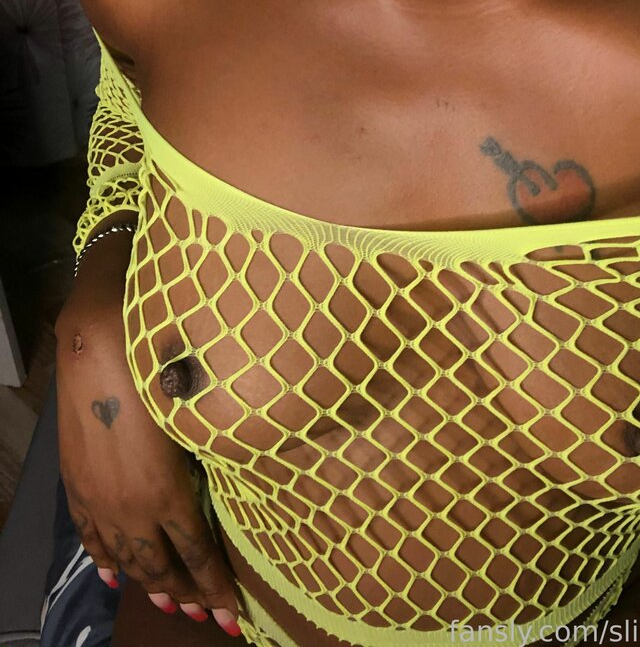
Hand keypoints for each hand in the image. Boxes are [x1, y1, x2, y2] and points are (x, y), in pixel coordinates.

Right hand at [55, 297, 241, 636]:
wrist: (100, 348)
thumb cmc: (160, 375)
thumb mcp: (197, 423)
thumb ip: (211, 460)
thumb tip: (231, 482)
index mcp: (167, 494)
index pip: (198, 555)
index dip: (217, 588)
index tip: (234, 616)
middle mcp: (131, 509)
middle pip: (160, 566)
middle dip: (186, 595)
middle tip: (207, 618)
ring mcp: (99, 500)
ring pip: (126, 557)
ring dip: (149, 584)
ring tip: (170, 604)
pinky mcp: (77, 485)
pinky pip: (92, 535)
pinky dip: (106, 559)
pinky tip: (116, 574)